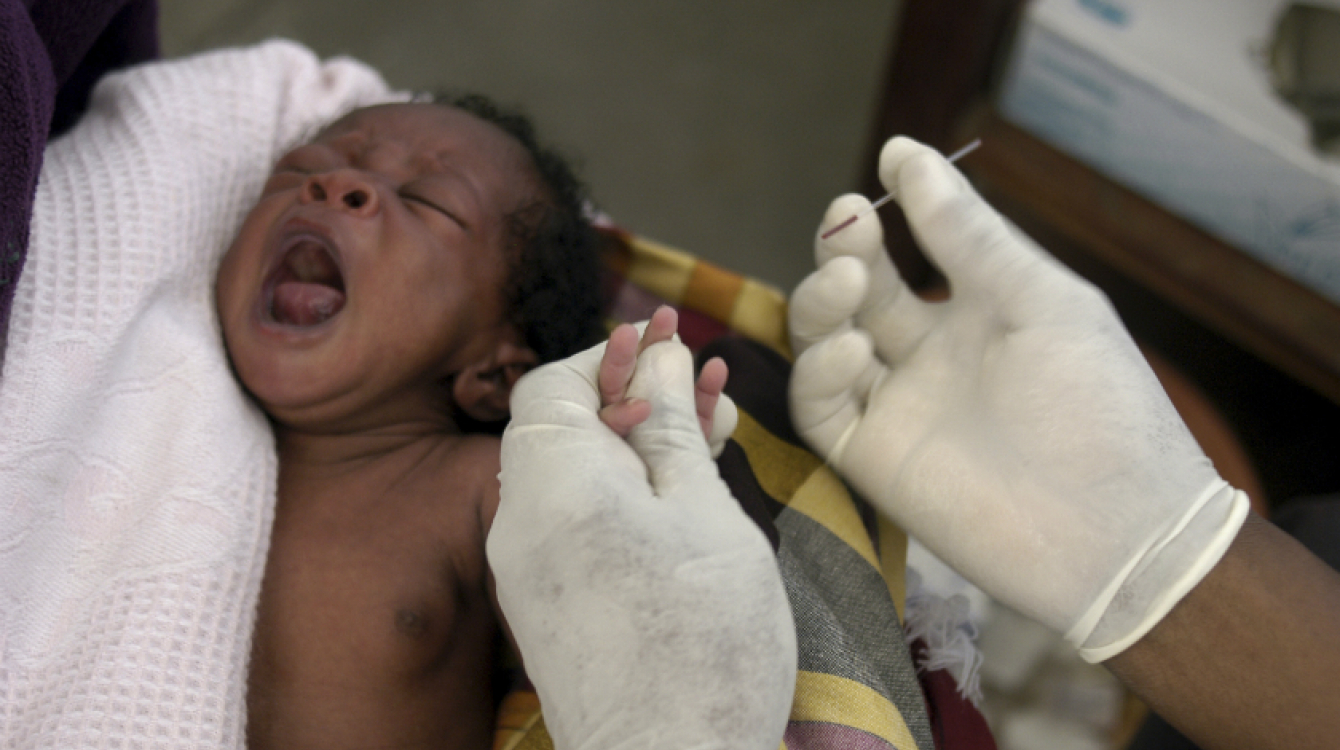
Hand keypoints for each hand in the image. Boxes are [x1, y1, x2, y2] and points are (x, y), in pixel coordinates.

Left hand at [487, 329, 794, 749]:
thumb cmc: (700, 640)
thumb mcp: (702, 511)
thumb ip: (672, 427)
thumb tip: (661, 358)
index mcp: (548, 485)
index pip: (550, 387)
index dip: (609, 355)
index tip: (669, 341)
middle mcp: (520, 525)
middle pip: (567, 430)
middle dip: (637, 395)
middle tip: (707, 376)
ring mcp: (531, 574)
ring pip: (581, 479)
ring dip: (641, 446)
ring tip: (715, 424)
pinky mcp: (553, 610)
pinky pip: (581, 526)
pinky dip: (628, 497)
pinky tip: (687, 492)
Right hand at [788, 137, 1248, 661]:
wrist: (1115, 532)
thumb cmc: (1096, 405)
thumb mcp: (1037, 299)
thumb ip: (967, 233)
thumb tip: (902, 152)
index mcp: (979, 315)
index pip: (912, 251)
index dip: (888, 211)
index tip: (879, 168)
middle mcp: (930, 358)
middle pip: (858, 292)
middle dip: (844, 249)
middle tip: (847, 222)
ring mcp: (898, 408)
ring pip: (826, 342)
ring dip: (822, 301)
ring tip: (848, 278)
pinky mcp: (872, 459)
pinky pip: (823, 406)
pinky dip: (822, 371)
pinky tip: (850, 350)